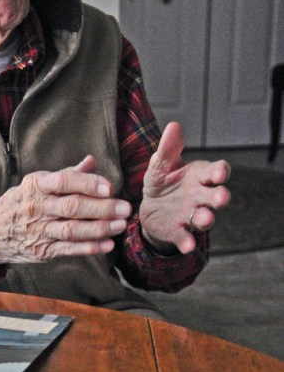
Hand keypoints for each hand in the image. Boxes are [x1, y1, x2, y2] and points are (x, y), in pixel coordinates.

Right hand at [0, 156, 131, 265]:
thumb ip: (67, 174)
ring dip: (99, 229)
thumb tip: (92, 160)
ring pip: (72, 230)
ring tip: (120, 225)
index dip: (88, 184)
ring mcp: (40, 230)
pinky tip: (107, 245)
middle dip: (102, 208)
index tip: (110, 187)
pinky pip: (69, 249)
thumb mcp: (38, 183)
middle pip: (72, 207)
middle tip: (125, 208)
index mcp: (37, 186)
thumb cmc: (22, 202)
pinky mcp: (43, 250)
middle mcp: (38, 208)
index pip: (65, 182)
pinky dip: (89, 248)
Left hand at [139, 122, 230, 253]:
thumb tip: (174, 126)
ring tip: (205, 217)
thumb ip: (168, 148)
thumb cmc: (162, 181)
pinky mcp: (179, 231)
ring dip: (207, 218)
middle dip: (220, 197)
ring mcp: (191, 215)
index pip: (217, 172)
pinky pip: (185, 237)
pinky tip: (187, 245)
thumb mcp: (161, 164)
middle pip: (217, 196)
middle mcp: (201, 196)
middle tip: (220, 197)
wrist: (149, 207)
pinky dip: (187, 241)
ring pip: (205, 217)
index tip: (220, 172)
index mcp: (200, 176)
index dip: (221, 172)